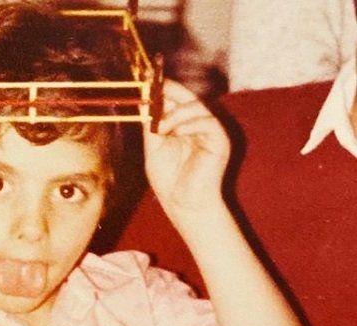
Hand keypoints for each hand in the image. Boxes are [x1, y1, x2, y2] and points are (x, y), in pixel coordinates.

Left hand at [143, 80, 230, 225]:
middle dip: (170, 91)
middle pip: (188, 97)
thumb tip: (144, 102)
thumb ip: (152, 126)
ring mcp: (210, 132)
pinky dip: (190, 124)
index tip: (146, 83)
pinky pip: (207, 122)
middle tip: (153, 87)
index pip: (176, 101)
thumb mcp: (154, 148)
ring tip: (161, 128)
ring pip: (196, 107)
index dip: (163, 90)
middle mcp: (199, 125)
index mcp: (184, 126)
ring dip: (175, 114)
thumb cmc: (170, 180)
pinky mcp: (220, 140)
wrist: (183, 204)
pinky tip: (177, 133)